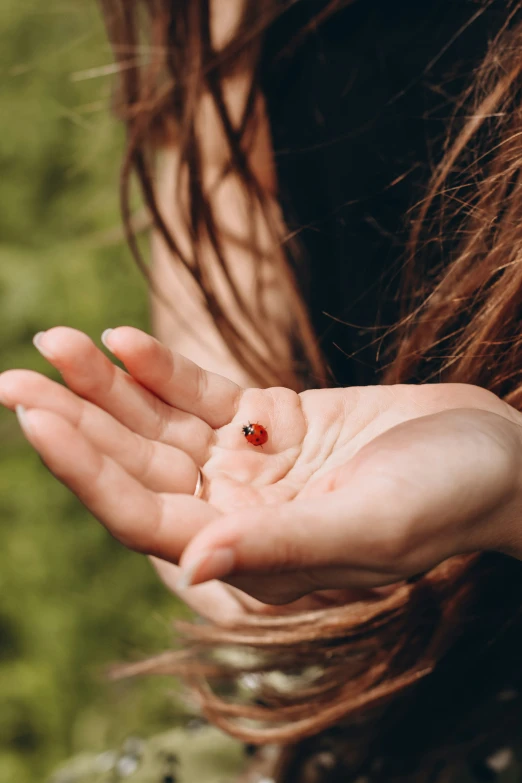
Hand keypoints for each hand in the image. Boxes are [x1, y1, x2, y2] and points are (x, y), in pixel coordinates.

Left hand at [1, 327, 521, 614]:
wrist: (492, 454)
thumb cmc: (444, 498)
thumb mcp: (370, 524)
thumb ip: (283, 547)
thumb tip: (192, 565)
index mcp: (250, 556)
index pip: (144, 517)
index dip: (85, 470)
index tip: (35, 415)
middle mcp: (237, 513)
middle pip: (136, 467)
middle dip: (75, 421)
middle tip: (12, 376)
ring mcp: (248, 465)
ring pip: (158, 427)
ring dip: (106, 387)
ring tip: (54, 342)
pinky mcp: (268, 419)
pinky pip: (201, 396)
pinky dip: (162, 370)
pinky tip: (124, 342)